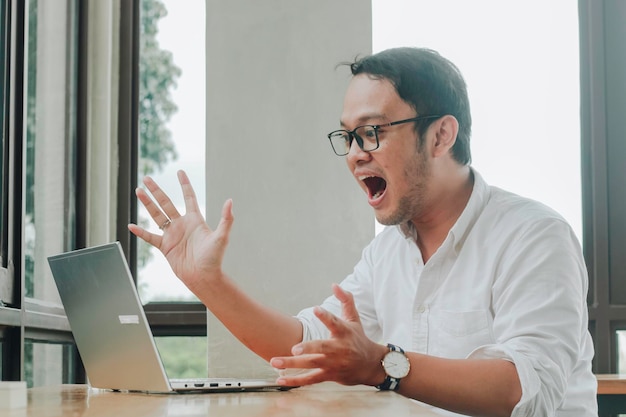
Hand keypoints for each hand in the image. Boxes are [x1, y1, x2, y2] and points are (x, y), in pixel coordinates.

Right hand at [127, 170, 233, 291]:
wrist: (204, 276)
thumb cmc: (214, 258)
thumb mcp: (222, 236)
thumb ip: (226, 219)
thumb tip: (230, 201)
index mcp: (195, 220)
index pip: (189, 197)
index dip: (184, 184)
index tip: (180, 171)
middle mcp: (182, 225)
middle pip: (166, 203)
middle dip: (156, 190)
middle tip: (146, 178)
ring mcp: (172, 235)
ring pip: (156, 215)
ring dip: (147, 204)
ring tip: (138, 191)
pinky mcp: (165, 247)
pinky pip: (150, 237)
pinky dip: (141, 232)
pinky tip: (132, 225)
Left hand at [270, 284, 386, 386]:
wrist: (370, 365)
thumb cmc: (358, 339)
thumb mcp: (354, 319)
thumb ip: (346, 300)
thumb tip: (335, 285)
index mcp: (344, 332)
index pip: (335, 322)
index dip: (326, 316)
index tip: (316, 309)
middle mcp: (339, 349)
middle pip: (322, 348)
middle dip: (308, 348)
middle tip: (294, 348)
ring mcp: (333, 364)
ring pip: (312, 364)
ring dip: (292, 364)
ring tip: (274, 361)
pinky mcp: (328, 375)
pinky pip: (310, 379)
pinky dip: (295, 381)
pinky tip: (280, 380)